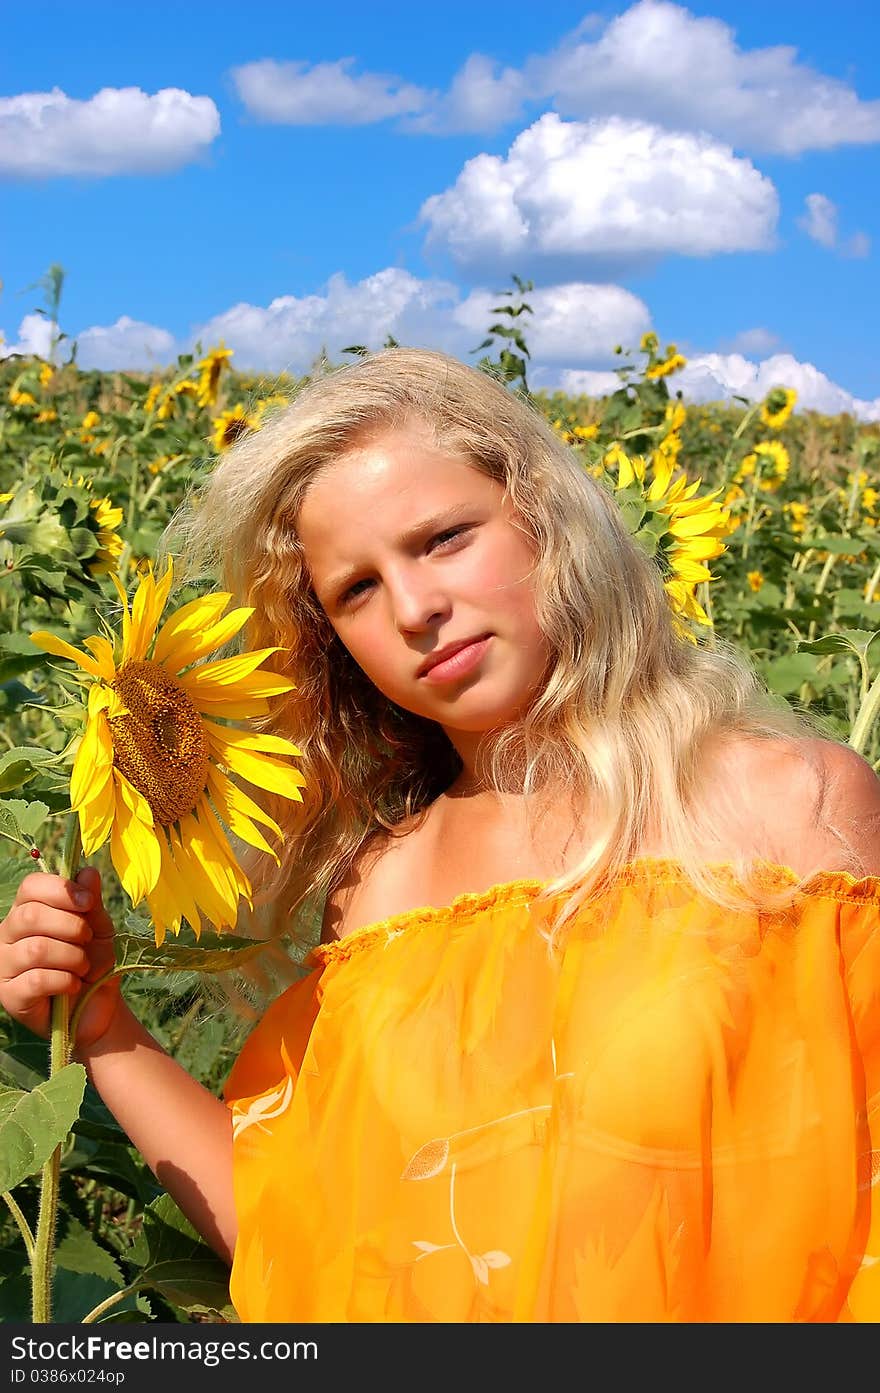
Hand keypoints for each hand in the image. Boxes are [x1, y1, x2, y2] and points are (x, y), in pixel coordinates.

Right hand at [0, 865, 121, 1049]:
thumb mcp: (99, 927)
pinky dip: (65, 981)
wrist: (98, 1008)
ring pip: (36, 949)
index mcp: (27, 910)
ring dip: (72, 957)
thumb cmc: (93, 962)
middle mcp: (8, 934)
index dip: (60, 890)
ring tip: (82, 967)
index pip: (30, 886)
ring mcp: (4, 965)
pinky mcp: (9, 995)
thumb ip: (91, 900)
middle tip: (86, 941)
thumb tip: (87, 872)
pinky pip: (36, 980)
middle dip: (71, 927)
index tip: (88, 903)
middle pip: (30, 915)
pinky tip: (73, 985)